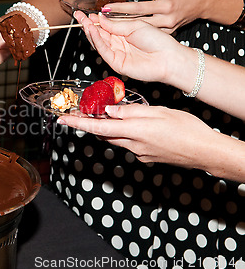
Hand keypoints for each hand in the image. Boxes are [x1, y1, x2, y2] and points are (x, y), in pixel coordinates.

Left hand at [57, 104, 217, 169]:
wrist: (205, 151)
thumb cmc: (186, 129)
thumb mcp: (158, 112)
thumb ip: (130, 112)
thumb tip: (109, 111)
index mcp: (134, 131)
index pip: (98, 127)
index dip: (78, 123)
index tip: (63, 119)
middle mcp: (133, 145)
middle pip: (104, 134)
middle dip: (92, 124)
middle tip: (86, 111)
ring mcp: (139, 153)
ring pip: (116, 139)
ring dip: (110, 128)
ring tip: (113, 115)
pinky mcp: (146, 157)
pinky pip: (130, 144)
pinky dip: (126, 134)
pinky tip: (138, 127)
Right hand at [75, 11, 187, 84]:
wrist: (168, 58)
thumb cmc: (158, 41)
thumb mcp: (135, 26)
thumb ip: (116, 24)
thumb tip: (100, 18)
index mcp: (124, 34)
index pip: (105, 26)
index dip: (94, 19)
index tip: (85, 13)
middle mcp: (119, 44)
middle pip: (99, 34)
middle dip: (88, 24)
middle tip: (79, 15)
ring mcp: (117, 54)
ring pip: (99, 42)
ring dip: (90, 31)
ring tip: (84, 21)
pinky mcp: (116, 63)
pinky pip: (103, 51)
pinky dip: (97, 40)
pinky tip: (92, 31)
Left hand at [105, 0, 207, 32]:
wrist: (202, 2)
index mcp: (166, 5)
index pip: (137, 8)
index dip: (120, 8)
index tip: (106, 9)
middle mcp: (166, 19)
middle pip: (136, 22)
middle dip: (116, 21)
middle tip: (100, 20)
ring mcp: (167, 28)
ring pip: (141, 30)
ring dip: (124, 28)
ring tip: (107, 24)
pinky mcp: (167, 33)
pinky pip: (148, 32)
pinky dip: (136, 30)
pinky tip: (123, 29)